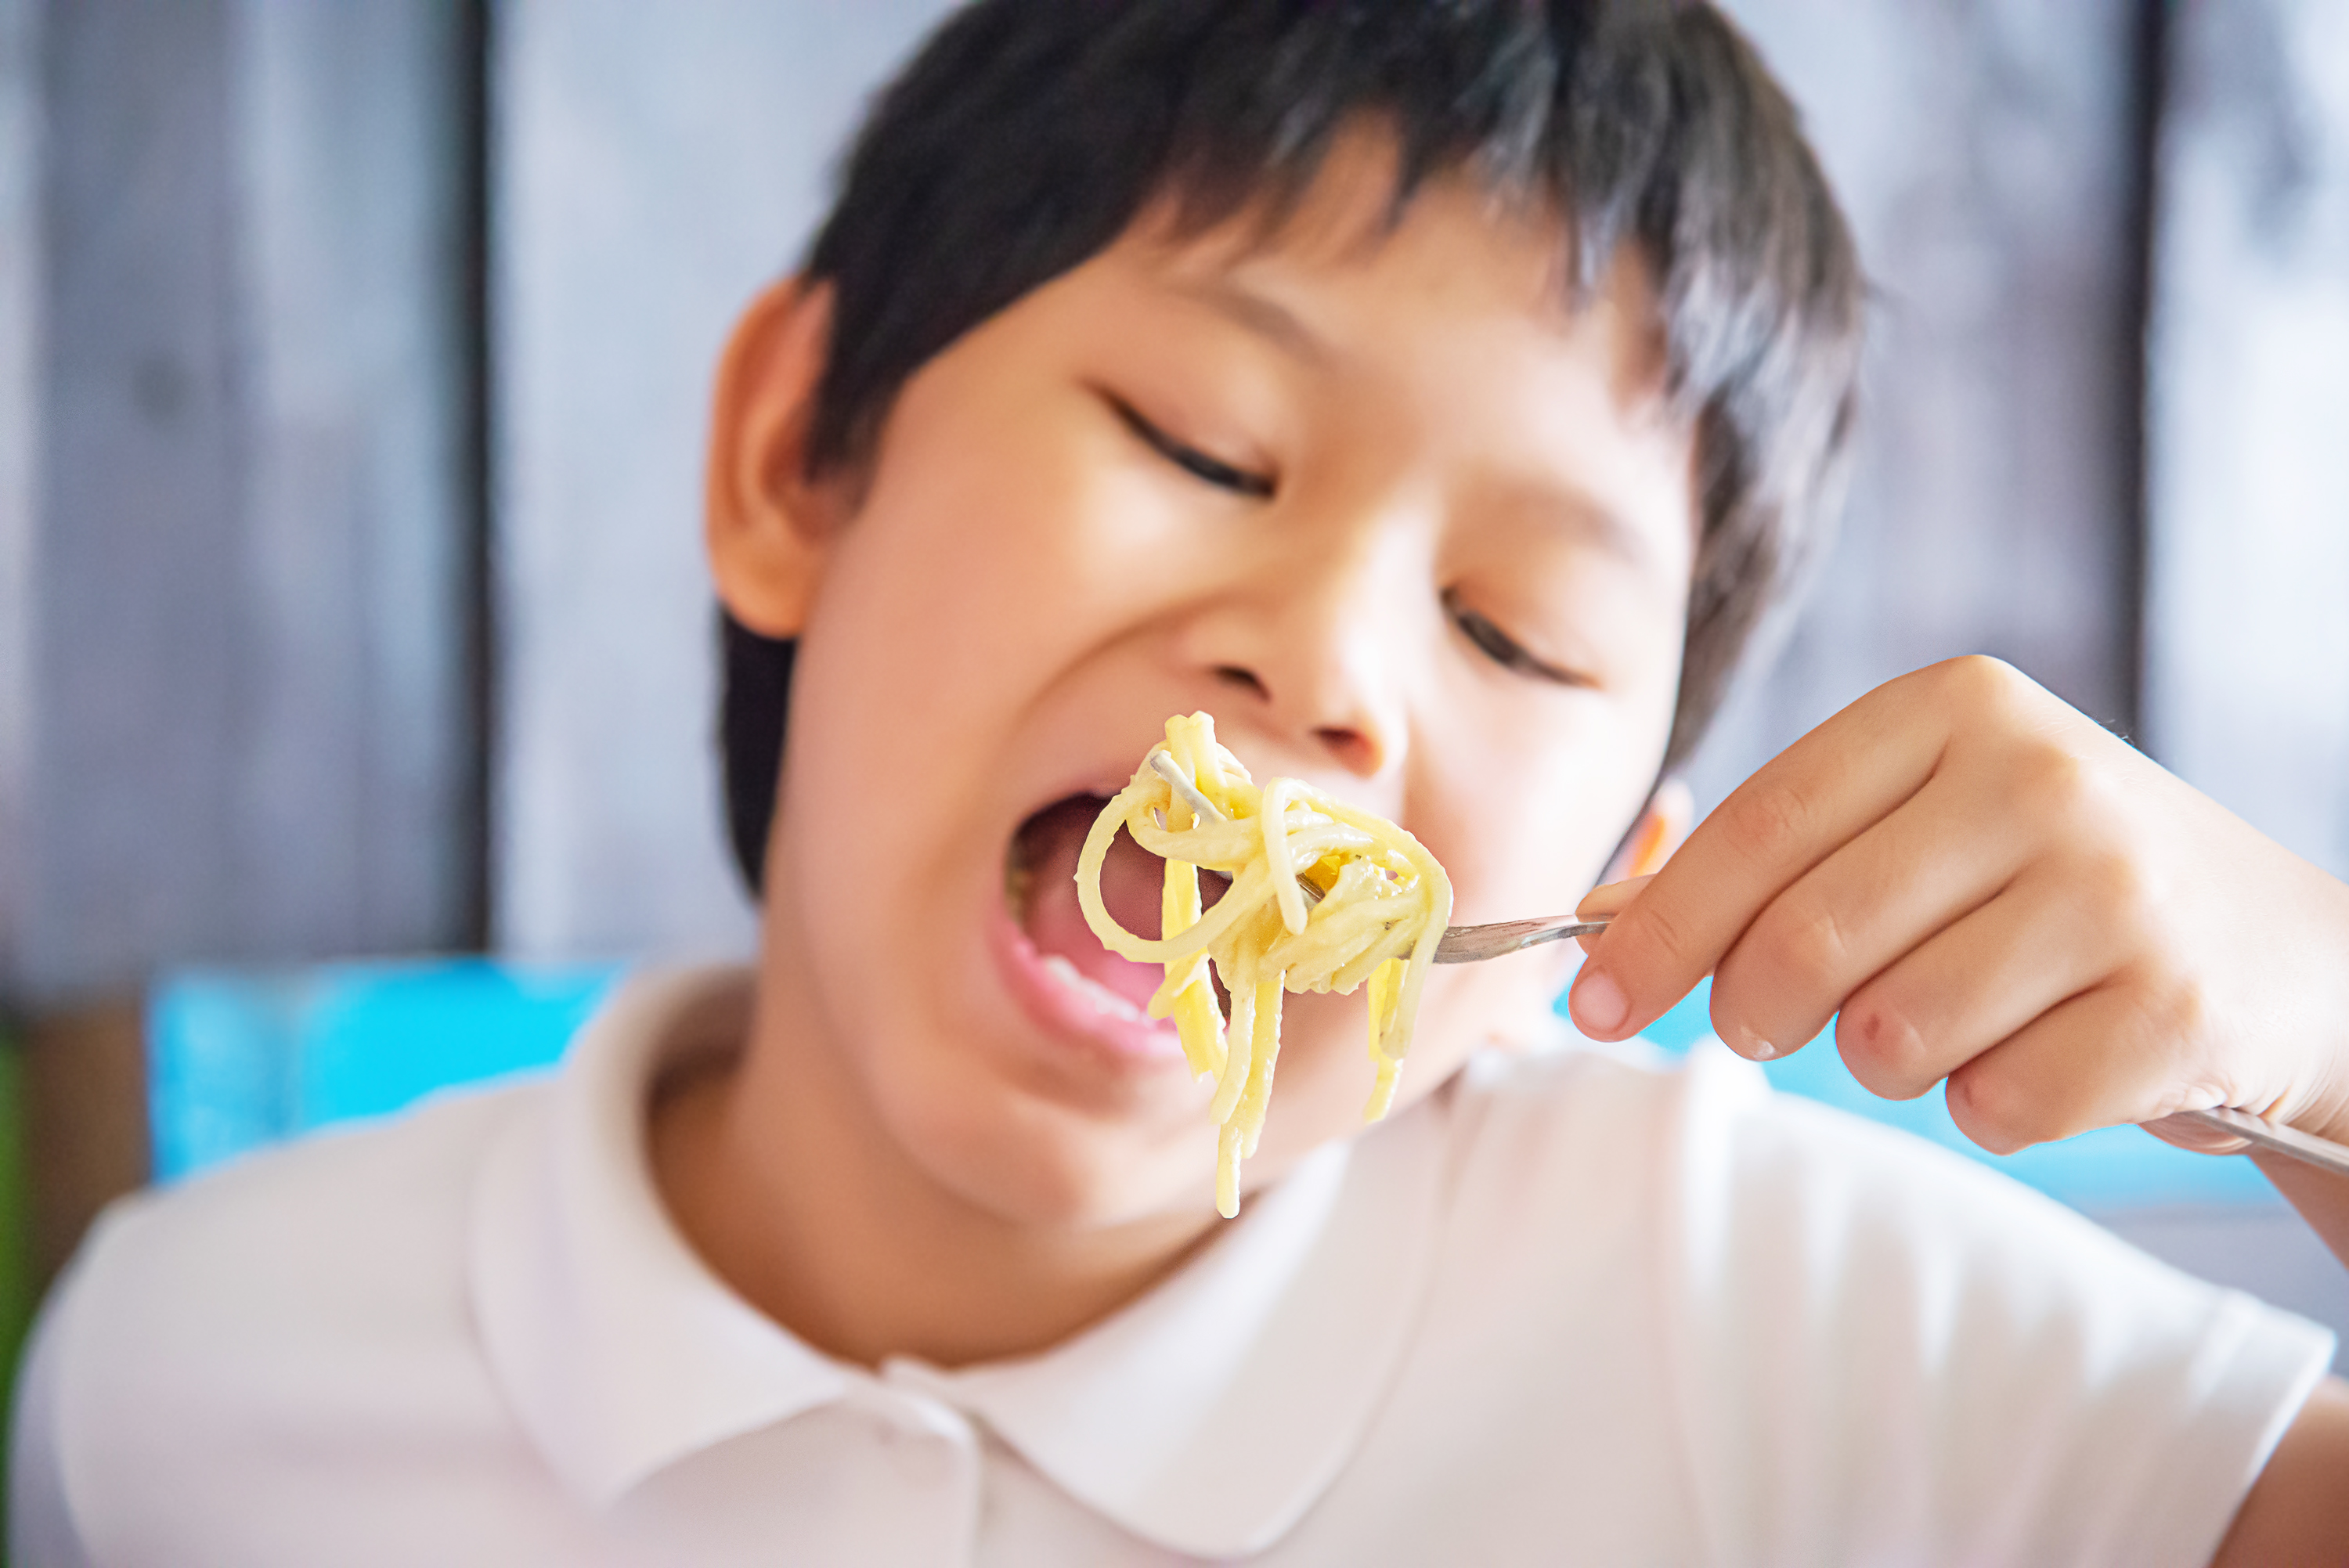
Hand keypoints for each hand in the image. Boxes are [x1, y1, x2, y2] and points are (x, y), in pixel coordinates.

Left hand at [1567, 655, 2348, 1156]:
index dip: (1657, 928)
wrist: (2286, 955)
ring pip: (1891, 1036)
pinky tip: (2049, 1052)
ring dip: (1892, 1061)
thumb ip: (1770, 863)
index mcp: (1953, 707)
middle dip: (1757, 1013)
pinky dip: (1993, 1106)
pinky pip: (1996, 1106)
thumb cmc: (2052, 888)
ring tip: (1959, 1018)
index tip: (1591, 1002)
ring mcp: (2116, 889)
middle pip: (1805, 941)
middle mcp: (2039, 776)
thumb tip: (1589, 922)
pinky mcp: (2177, 1007)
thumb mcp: (1922, 825)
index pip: (1758, 828)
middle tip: (1774, 1026)